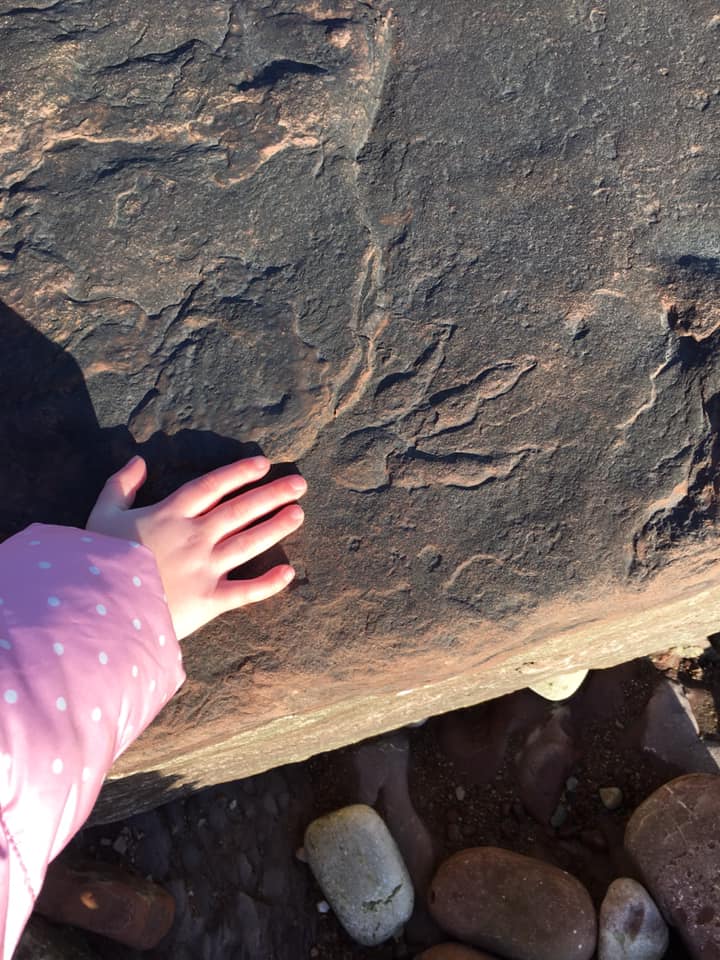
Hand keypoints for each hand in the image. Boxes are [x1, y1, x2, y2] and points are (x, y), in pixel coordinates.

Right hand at [86, 455, 305, 639]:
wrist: (99, 608)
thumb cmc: (98, 561)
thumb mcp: (102, 515)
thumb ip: (120, 485)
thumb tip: (138, 461)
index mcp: (171, 515)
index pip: (212, 486)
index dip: (239, 473)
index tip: (263, 464)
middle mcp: (195, 537)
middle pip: (240, 510)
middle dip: (272, 494)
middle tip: (300, 485)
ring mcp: (205, 568)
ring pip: (249, 543)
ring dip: (276, 527)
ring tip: (298, 514)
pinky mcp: (209, 600)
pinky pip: (245, 591)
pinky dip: (269, 583)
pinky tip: (289, 572)